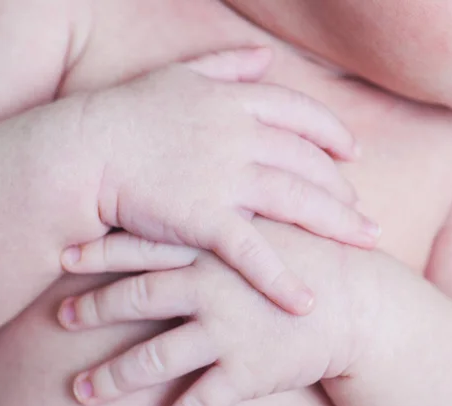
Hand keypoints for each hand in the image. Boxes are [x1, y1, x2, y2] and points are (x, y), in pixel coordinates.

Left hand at [58, 230, 365, 405]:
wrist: (358, 302)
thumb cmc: (305, 259)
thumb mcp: (262, 228)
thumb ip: (222, 220)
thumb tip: (187, 208)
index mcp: (211, 249)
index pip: (143, 246)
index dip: (99, 252)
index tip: (61, 257)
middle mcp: (211, 288)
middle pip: (137, 298)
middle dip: (94, 309)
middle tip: (61, 320)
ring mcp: (227, 331)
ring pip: (155, 357)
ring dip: (113, 377)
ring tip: (81, 392)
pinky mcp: (247, 372)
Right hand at [69, 47, 379, 314]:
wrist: (84, 151)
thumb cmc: (125, 116)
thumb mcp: (178, 76)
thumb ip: (224, 64)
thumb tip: (263, 56)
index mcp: (234, 103)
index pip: (301, 114)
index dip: (333, 133)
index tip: (353, 152)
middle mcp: (240, 136)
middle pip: (309, 161)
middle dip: (342, 186)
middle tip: (362, 208)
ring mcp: (226, 177)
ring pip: (298, 201)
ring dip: (338, 224)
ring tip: (367, 241)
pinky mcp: (205, 219)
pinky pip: (253, 254)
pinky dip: (281, 280)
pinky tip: (307, 303)